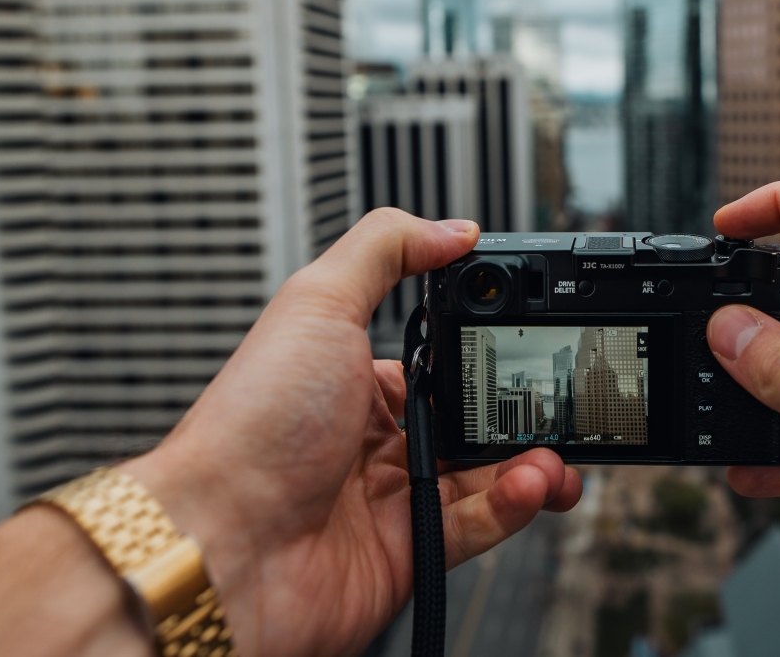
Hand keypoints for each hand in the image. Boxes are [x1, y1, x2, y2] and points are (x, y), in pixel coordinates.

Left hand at [122, 209, 582, 656]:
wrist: (222, 540)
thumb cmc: (249, 424)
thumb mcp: (316, 302)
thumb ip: (386, 250)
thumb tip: (453, 227)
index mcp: (354, 380)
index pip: (444, 362)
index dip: (491, 355)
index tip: (531, 345)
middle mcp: (376, 441)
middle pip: (477, 423)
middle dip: (527, 415)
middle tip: (557, 406)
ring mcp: (394, 499)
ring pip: (490, 476)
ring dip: (533, 462)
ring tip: (552, 458)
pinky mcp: (409, 553)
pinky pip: (480, 525)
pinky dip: (513, 506)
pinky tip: (528, 485)